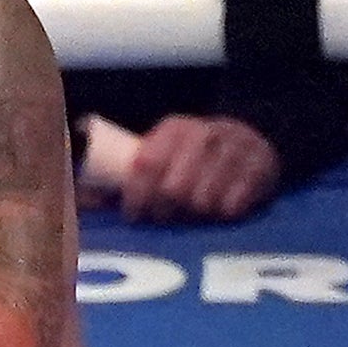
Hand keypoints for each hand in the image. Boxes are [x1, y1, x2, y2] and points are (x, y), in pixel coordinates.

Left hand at [118, 113, 282, 221]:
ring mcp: (236, 148)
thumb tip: (85, 201)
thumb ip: (127, 177)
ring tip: (193, 214)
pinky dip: (222, 215)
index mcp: (174, 129)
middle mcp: (205, 133)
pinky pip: (233, 206)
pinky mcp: (262, 166)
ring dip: (194, 216)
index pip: (145, 165)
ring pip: (203, 201)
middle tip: (166, 218)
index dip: (136, 196)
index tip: (135, 214)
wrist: (253, 137)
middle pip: (173, 189)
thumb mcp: (163, 154)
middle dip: (165, 211)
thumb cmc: (193, 156)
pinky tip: (220, 210)